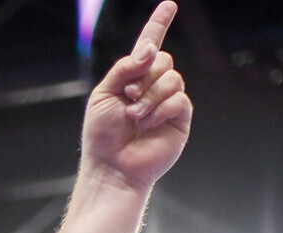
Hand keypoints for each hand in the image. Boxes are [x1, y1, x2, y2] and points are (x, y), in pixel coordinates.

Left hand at [82, 1, 192, 192]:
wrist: (112, 166)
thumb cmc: (103, 134)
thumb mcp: (104, 93)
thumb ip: (124, 68)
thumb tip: (150, 51)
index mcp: (133, 77)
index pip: (150, 45)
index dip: (159, 24)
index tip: (169, 5)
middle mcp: (153, 86)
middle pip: (164, 59)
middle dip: (144, 76)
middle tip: (128, 97)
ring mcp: (168, 101)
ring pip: (172, 78)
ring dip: (149, 96)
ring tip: (134, 116)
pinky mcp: (180, 118)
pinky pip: (178, 98)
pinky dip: (160, 109)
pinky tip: (147, 124)